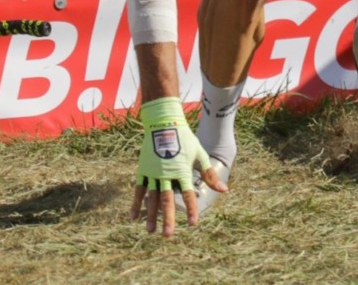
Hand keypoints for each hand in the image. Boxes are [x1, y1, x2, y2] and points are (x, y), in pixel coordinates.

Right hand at [130, 97, 225, 235]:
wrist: (164, 122)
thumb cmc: (185, 138)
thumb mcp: (200, 154)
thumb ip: (209, 174)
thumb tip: (224, 190)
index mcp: (182, 170)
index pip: (187, 194)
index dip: (191, 209)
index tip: (193, 223)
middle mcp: (166, 173)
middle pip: (167, 200)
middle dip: (168, 219)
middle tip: (168, 235)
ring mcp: (153, 172)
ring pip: (151, 197)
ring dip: (151, 215)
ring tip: (151, 230)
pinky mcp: (143, 169)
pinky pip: (139, 189)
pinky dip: (136, 203)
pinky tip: (133, 217)